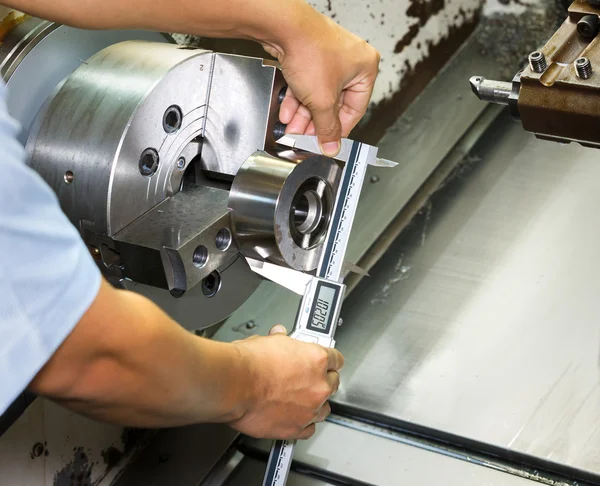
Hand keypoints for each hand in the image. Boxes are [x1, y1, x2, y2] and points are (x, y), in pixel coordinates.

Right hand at [229, 325, 343, 439]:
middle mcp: (318, 385)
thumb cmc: (248, 364)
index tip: (324, 362)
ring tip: (303, 399)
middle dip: (323, 380)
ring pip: (324, 408)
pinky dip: (304, 423)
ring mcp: (310, 409)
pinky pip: (309, 429)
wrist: (233, 385)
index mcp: (317, 359)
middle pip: (333, 383)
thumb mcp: (268, 340)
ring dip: (316, 403)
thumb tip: (280, 337)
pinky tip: (296, 417)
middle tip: (309, 378)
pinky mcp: (296, 428)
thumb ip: (281, 340)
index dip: (329, 360)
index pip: (336, 359)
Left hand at [264, 9, 379, 156]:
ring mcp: (329, 56)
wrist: (283, 27)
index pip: (355, 109)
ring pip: (318, 94)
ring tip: (292, 128)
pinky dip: (297, 99)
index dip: (339, 129)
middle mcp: (350, 60)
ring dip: (303, 114)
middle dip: (315, 122)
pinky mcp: (310, 54)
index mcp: (365, 68)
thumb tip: (332, 145)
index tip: (327, 142)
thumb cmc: (310, 51)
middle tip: (306, 137)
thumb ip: (327, 127)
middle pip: (334, 103)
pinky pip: (307, 83)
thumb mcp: (322, 100)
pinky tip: (287, 112)